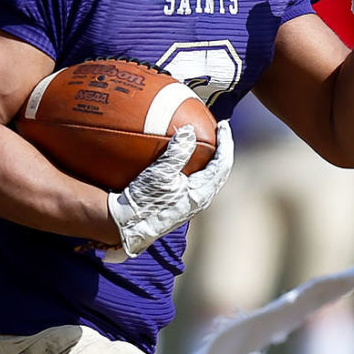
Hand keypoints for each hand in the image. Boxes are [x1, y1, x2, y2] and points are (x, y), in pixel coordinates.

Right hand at [106, 122, 233, 260]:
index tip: (222, 125)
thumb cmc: (143, 202)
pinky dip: (195, 167)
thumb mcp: (159, 174)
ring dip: (210, 159)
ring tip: (206, 142)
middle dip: (221, 150)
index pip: (222, 164)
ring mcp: (191, 204)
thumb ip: (177, 152)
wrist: (128, 228)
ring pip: (208, 177)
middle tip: (218, 131)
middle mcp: (200, 200)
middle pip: (219, 171)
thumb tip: (189, 130)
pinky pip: (195, 182)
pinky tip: (182, 159)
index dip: (225, 142)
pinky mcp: (180, 205)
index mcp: (201, 193)